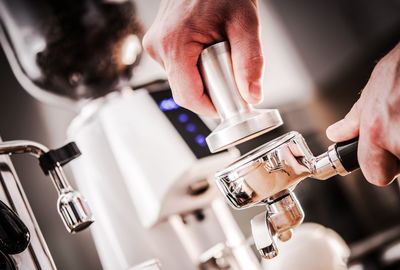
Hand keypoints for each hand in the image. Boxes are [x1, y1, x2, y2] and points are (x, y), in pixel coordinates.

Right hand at [143, 0, 263, 116]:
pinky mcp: (160, 46)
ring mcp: (157, 47)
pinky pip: (180, 70)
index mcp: (174, 44)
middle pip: (186, 91)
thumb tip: (251, 95)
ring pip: (183, 82)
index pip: (188, 97)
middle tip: (230, 74)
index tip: (230, 105)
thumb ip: (250, 61)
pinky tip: (208, 53)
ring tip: (219, 57)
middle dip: (210, 91)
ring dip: (204, 79)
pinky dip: (196, 69)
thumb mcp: (244, 22)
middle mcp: (159, 48)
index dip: (212, 107)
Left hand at [326, 43, 399, 185]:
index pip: (376, 175)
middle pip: (399, 169)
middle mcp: (399, 139)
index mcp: (377, 130)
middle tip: (398, 126)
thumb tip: (337, 134)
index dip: (379, 165)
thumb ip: (355, 119)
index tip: (382, 156)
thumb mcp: (374, 90)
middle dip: (398, 153)